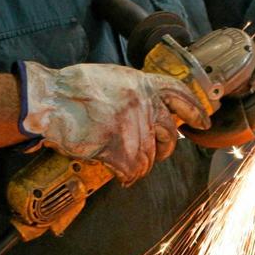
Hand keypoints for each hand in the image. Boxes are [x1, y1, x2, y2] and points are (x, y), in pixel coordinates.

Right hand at [18, 62, 210, 184]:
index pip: (181, 96)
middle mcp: (145, 106)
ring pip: (150, 155)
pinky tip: (121, 175)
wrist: (50, 100)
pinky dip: (128, 176)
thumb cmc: (72, 87)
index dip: (195, 110)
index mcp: (143, 85)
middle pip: (169, 134)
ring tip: (129, 163)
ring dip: (142, 163)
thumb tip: (144, 106)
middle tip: (158, 153)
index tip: (204, 122)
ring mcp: (135, 129)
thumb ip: (134, 91)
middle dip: (166, 147)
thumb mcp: (112, 77)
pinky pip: (134, 171)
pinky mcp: (120, 150)